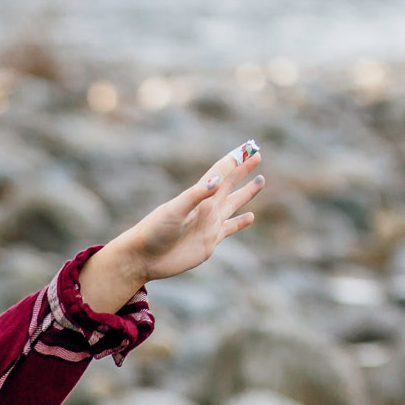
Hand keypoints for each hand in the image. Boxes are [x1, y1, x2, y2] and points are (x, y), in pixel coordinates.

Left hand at [109, 138, 265, 285]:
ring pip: (234, 204)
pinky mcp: (209, 242)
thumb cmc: (154, 231)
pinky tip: (250, 216)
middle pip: (230, 183)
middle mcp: (206, 208)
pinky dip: (241, 222)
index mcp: (198, 196)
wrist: (144, 258)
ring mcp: (209, 224)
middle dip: (243, 170)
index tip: (250, 146)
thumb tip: (217, 181)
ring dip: (247, 193)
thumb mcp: (174, 211)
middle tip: (258, 154)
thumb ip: (195, 196)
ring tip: (260, 181)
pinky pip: (230, 228)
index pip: (221, 172)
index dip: (236, 159)